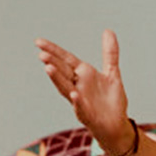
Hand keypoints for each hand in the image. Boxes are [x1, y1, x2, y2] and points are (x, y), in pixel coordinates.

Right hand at [37, 29, 131, 152]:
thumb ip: (109, 53)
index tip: (38, 41)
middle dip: (53, 63)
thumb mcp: (112, 73)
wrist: (117, 125)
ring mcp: (80, 101)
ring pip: (65, 88)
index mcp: (83, 75)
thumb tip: (108, 30)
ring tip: (48, 68)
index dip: (53, 50)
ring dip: (57, 79)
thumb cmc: (111, 100)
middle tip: (42, 54)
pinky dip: (77, 100)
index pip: (66, 60)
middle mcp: (77, 86)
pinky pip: (81, 107)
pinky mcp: (87, 114)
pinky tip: (74, 94)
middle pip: (63, 72)